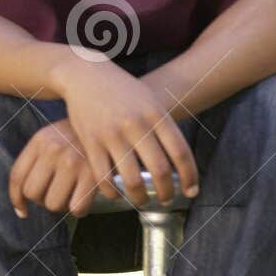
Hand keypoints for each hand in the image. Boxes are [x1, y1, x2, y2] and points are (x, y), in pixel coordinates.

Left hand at [7, 120, 107, 218]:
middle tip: (54, 194)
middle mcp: (53, 150)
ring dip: (61, 206)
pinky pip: (77, 208)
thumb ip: (36, 162)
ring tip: (70, 195)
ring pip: (53, 204)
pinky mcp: (93, 175)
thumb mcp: (53, 137)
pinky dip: (79, 210)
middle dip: (41, 200)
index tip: (22, 211)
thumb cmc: (79, 137)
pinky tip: (84, 200)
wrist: (112, 122)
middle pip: (32, 193)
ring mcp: (72, 162)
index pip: (17, 176)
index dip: (16, 199)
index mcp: (40, 140)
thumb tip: (21, 207)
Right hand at [52, 55, 198, 207]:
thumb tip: (181, 162)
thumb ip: (165, 127)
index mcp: (155, 114)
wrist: (84, 74)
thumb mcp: (149, 101)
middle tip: (167, 200)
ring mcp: (111, 133)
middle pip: (159, 169)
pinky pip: (104, 176)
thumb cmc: (122, 90)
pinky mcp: (90, 141)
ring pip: (132, 179)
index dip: (189, 177)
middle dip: (167, 192)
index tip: (191, 192)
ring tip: (142, 201)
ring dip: (140, 197)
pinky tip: (116, 194)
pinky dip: (112, 192)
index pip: (180, 152)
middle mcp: (135, 124)